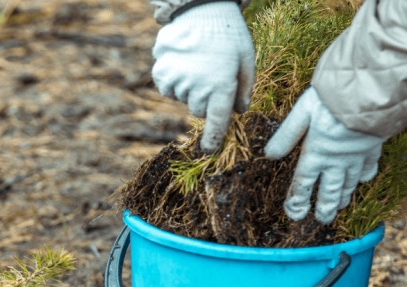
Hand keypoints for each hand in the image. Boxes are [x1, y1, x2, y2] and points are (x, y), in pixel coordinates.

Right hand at [152, 1, 254, 152]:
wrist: (201, 7)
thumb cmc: (228, 34)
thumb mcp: (246, 60)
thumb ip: (245, 90)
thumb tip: (239, 111)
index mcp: (221, 88)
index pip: (216, 124)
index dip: (213, 139)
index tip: (209, 151)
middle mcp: (197, 89)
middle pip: (199, 111)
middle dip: (205, 101)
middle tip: (211, 76)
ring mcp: (177, 82)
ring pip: (183, 99)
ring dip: (190, 89)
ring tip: (197, 64)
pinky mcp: (161, 74)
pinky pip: (168, 89)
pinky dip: (174, 81)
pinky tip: (182, 63)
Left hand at [264, 87, 385, 224]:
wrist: (370, 90)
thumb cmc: (333, 98)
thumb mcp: (302, 112)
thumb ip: (286, 135)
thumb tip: (268, 155)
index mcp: (315, 154)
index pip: (302, 184)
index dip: (297, 202)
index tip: (295, 214)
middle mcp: (335, 161)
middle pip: (328, 191)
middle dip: (324, 208)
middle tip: (322, 220)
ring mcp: (355, 157)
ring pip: (348, 184)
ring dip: (342, 197)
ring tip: (338, 207)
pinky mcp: (372, 149)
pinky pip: (368, 169)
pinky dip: (363, 177)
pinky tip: (361, 180)